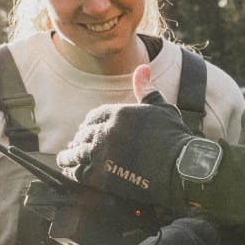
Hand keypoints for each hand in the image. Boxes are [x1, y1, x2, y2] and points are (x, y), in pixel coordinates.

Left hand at [57, 93, 193, 208]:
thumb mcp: (160, 107)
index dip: (89, 123)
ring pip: (76, 153)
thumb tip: (142, 67)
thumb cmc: (174, 137)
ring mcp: (101, 154)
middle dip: (78, 139)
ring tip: (65, 159)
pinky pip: (79, 173)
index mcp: (117, 113)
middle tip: (74, 145)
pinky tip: (71, 173)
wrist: (180, 167)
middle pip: (84, 134)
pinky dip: (72, 172)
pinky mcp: (101, 176)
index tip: (86, 128)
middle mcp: (105, 131)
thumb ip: (146, 88)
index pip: (95, 116)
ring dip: (68, 156)